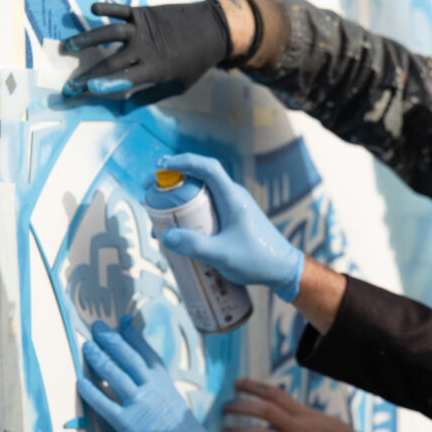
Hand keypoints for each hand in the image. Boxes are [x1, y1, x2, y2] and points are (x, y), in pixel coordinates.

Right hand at [62, 0, 230, 109]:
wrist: (214, 28)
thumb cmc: (196, 62)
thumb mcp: (179, 85)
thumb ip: (150, 96)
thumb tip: (124, 109)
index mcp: (156, 68)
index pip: (123, 79)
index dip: (103, 85)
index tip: (85, 90)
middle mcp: (146, 47)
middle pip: (110, 62)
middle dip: (87, 75)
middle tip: (69, 86)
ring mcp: (143, 28)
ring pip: (109, 33)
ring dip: (87, 38)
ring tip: (68, 46)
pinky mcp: (144, 11)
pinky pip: (121, 9)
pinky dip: (107, 7)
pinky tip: (92, 9)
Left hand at [77, 316, 219, 431]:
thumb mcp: (179, 413)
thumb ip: (164, 402)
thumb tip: (154, 400)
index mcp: (167, 387)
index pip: (148, 355)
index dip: (134, 337)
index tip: (124, 322)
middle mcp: (154, 391)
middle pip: (130, 358)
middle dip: (112, 340)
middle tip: (97, 327)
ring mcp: (142, 406)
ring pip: (116, 375)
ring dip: (99, 359)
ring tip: (86, 346)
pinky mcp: (130, 425)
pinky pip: (105, 405)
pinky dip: (91, 393)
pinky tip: (80, 382)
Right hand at [156, 152, 304, 301]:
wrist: (282, 269)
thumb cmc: (257, 260)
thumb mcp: (222, 256)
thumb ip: (194, 246)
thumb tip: (164, 236)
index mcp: (233, 197)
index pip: (208, 167)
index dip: (184, 161)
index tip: (161, 166)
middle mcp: (233, 197)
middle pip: (199, 179)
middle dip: (172, 182)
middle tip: (149, 193)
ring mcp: (233, 207)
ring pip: (201, 195)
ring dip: (179, 200)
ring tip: (158, 217)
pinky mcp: (232, 219)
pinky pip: (207, 209)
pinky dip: (189, 213)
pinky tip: (178, 232)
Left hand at [222, 379, 372, 431]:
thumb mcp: (326, 422)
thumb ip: (304, 418)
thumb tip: (285, 413)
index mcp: (306, 415)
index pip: (276, 393)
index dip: (254, 387)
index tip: (237, 384)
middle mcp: (300, 427)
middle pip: (265, 409)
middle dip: (241, 406)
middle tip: (225, 407)